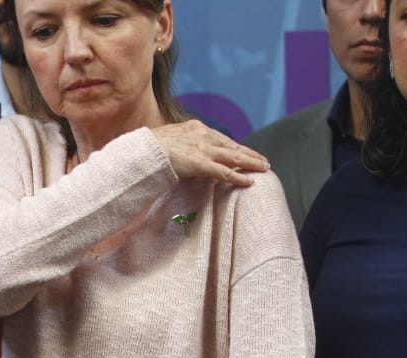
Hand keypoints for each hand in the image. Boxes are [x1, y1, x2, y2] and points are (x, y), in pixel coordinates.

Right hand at [150, 121, 268, 187]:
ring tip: (265, 168)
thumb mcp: (165, 138)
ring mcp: (203, 149)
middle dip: (249, 153)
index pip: (220, 138)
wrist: (141, 151)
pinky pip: (224, 172)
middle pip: (231, 145)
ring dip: (251, 162)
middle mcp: (203, 135)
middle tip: (263, 160)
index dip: (234, 146)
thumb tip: (179, 150)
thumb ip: (178, 142)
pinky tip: (250, 181)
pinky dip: (238, 177)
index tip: (243, 151)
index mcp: (194, 128)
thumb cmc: (147, 147)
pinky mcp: (201, 164)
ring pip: (234, 157)